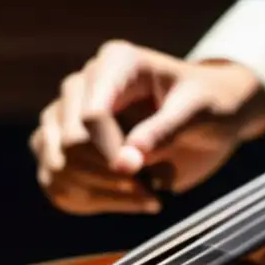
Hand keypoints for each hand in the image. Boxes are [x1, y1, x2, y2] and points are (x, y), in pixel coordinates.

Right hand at [29, 40, 264, 214]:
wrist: (210, 117)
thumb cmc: (209, 105)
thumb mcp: (198, 112)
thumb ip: (165, 131)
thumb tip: (129, 159)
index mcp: (115, 63)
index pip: (93, 115)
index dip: (112, 153)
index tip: (142, 177)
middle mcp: (83, 85)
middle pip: (70, 142)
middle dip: (109, 174)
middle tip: (151, 191)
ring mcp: (66, 115)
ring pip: (57, 163)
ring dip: (101, 191)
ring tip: (146, 196)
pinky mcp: (63, 145)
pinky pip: (55, 182)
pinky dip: (89, 200)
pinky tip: (128, 201)